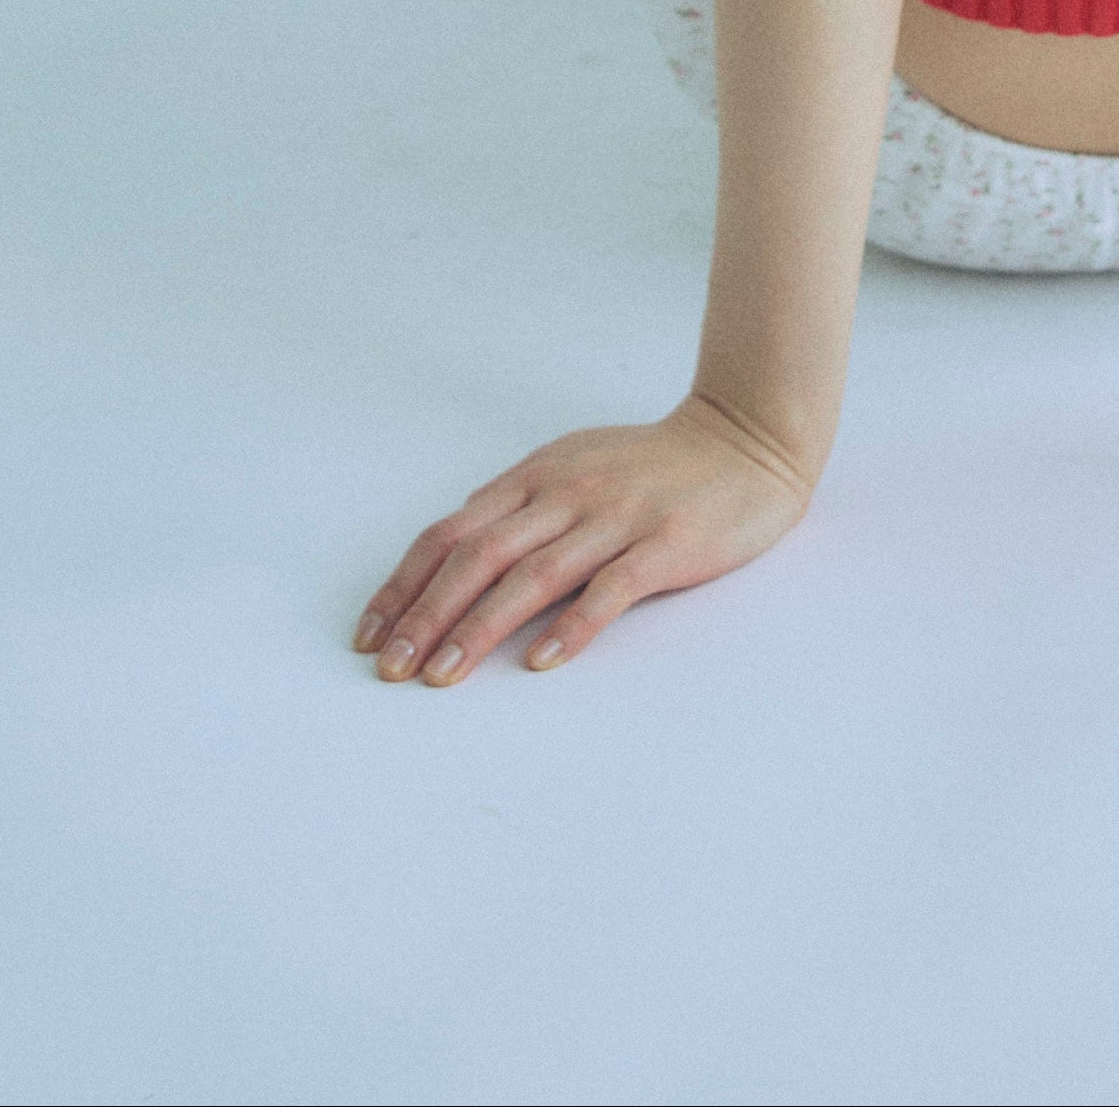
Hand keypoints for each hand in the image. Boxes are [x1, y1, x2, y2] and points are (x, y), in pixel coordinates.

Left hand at [355, 390, 811, 685]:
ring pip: (532, 575)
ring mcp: (617, 517)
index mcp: (539, 476)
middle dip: (427, 615)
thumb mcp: (575, 464)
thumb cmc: (654, 463)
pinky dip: (571, 625)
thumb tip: (454, 550)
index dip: (405, 585)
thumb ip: (520, 505)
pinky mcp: (665, 544)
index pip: (452, 531)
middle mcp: (568, 492)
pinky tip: (542, 661)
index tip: (370, 635)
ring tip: (442, 677)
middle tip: (391, 669)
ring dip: (480, 628)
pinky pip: (609, 588)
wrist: (748, 440)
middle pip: (480, 555)